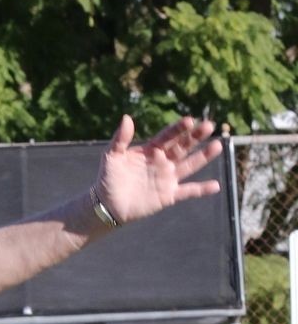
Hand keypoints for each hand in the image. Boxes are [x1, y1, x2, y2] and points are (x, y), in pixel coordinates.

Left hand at [94, 114, 221, 224]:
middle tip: (209, 125)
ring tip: (217, 145)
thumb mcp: (111, 156)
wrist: (106, 206)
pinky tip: (216, 186)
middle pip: (183, 147)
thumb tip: (127, 118)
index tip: (189, 120)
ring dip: (203, 156)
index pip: (168, 136)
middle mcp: (163, 162)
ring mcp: (167, 178)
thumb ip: (120, 138)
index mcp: (151, 150)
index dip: (178, 129)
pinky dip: (201, 190)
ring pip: (189, 165)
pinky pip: (188, 191)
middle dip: (195, 137)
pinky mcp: (168, 195)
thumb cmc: (108, 179)